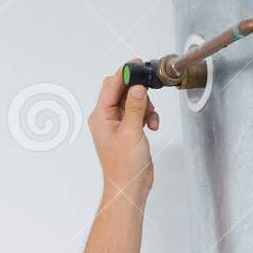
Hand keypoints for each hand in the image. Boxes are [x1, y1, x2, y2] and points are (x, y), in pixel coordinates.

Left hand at [88, 67, 158, 206]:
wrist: (129, 188)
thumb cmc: (124, 168)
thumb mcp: (131, 133)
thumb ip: (135, 107)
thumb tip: (137, 87)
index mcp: (101, 116)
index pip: (111, 85)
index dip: (125, 73)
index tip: (137, 64)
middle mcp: (106, 118)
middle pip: (121, 91)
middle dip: (138, 91)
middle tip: (150, 90)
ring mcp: (117, 124)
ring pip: (132, 101)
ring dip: (145, 106)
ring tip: (151, 119)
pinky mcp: (127, 130)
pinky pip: (137, 113)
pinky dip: (147, 115)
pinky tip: (152, 125)